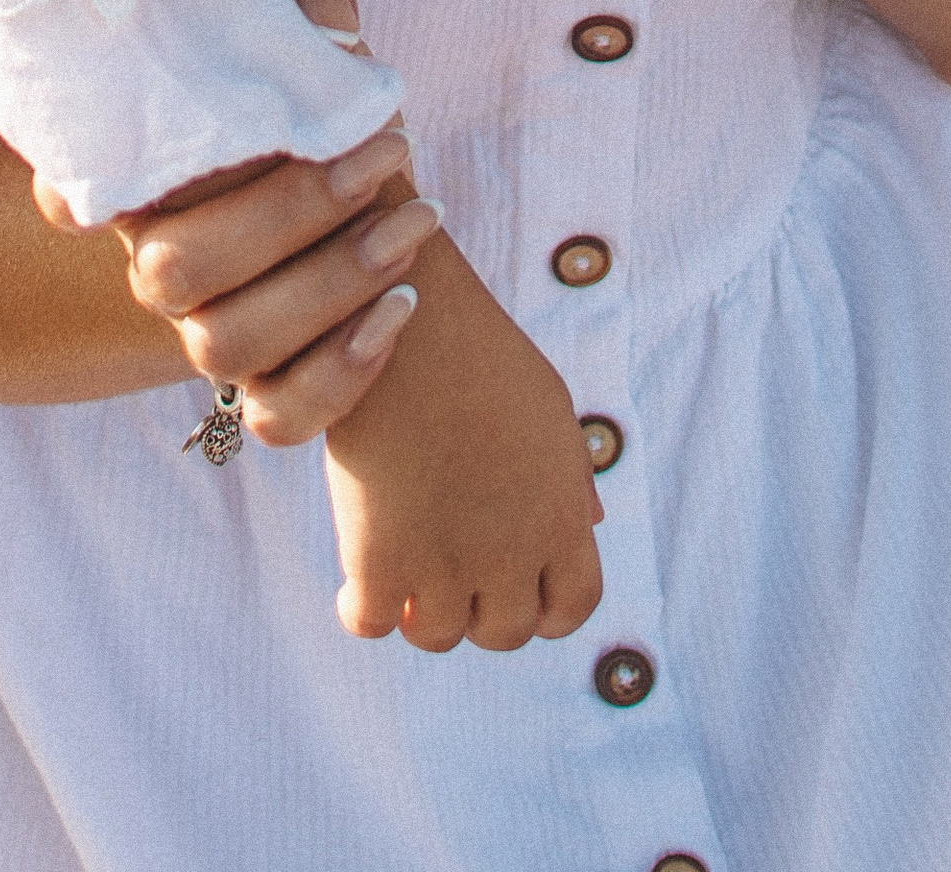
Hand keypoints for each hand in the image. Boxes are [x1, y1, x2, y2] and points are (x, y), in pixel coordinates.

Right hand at [34, 0, 438, 445]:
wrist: (369, 175)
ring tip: (416, 217)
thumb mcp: (305, 12)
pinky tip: (403, 306)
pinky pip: (278, 416)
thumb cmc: (314, 79)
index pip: (67, 197)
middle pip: (176, 271)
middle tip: (384, 148)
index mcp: (140, 170)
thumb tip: (326, 29)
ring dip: (332, 284)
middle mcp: (155, 259)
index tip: (248, 116)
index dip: (143, 174)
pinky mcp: (264, 385)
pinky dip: (341, 374)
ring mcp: (204, 329)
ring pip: (228, 348)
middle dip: (291, 211)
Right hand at [324, 242, 604, 651]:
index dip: (544, 604)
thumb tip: (591, 525)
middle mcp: (512, 552)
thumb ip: (570, 475)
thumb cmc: (476, 351)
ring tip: (404, 574)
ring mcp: (445, 563)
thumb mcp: (546, 407)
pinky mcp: (378, 559)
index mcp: (562, 517)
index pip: (572, 608)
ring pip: (437, 634)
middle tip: (450, 570)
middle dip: (481, 608)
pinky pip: (371, 623)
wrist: (404, 317)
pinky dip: (363, 610)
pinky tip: (358, 583)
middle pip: (504, 631)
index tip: (513, 582)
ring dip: (421, 611)